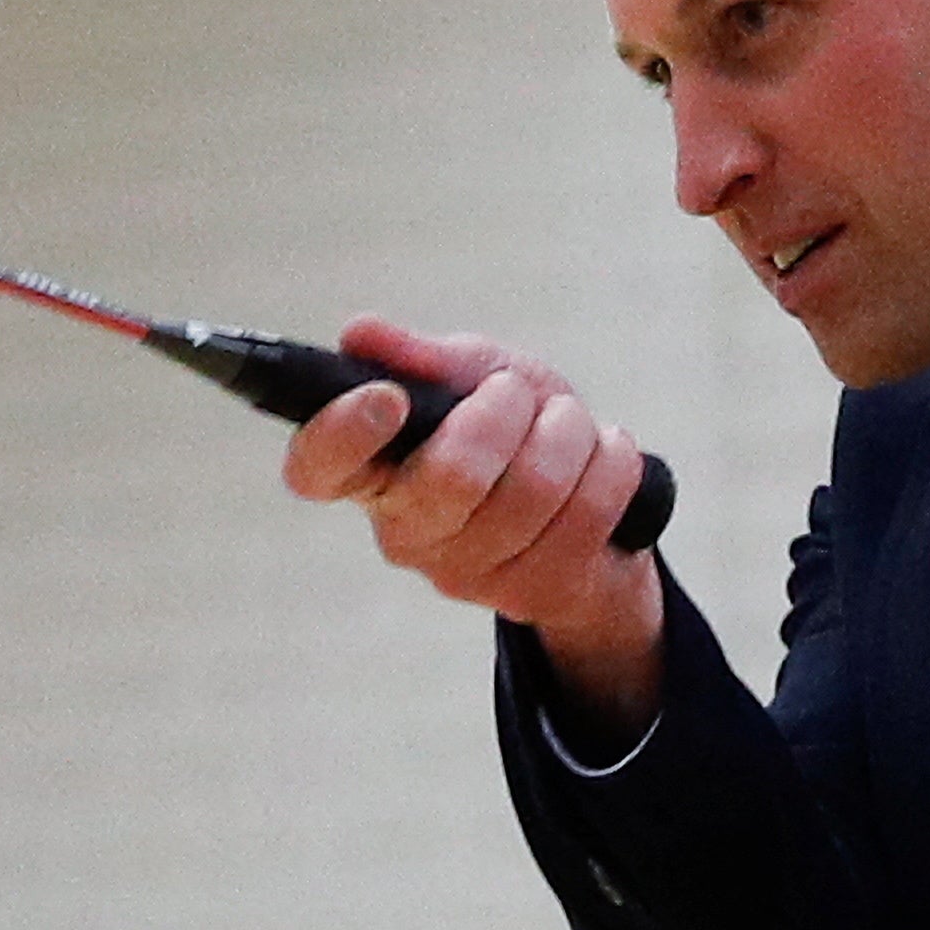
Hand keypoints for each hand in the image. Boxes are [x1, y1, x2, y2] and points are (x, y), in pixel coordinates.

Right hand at [280, 317, 664, 737]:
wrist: (595, 505)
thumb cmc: (519, 435)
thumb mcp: (473, 377)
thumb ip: (422, 359)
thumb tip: (361, 335)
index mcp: (373, 472)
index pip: (318, 468)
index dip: (342, 433)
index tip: (389, 397)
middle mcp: (406, 531)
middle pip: (451, 477)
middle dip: (505, 412)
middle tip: (515, 392)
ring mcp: (468, 573)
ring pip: (533, 490)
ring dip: (569, 433)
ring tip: (570, 425)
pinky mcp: (533, 594)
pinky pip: (587, 513)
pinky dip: (611, 464)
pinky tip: (602, 457)